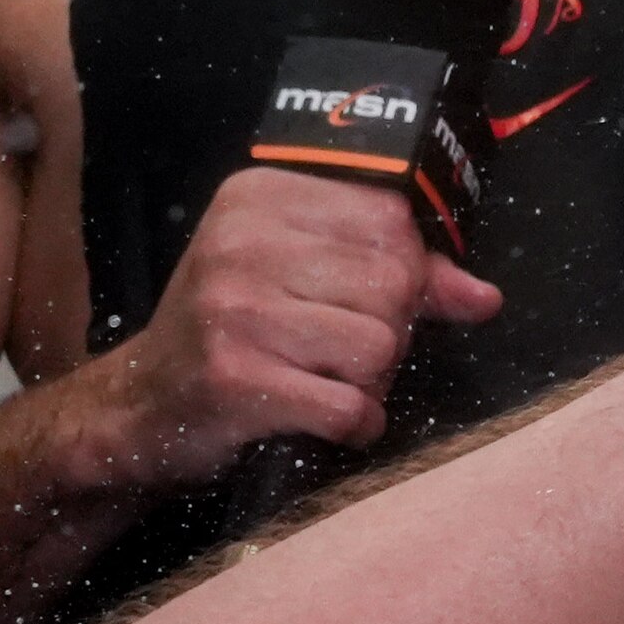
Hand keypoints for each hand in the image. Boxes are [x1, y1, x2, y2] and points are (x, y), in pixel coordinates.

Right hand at [83, 166, 500, 489]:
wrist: (140, 407)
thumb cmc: (233, 334)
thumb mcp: (302, 279)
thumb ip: (401, 276)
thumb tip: (483, 297)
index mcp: (261, 198)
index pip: (391, 221)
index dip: (405, 272)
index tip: (367, 299)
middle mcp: (242, 243)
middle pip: (394, 285)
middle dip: (387, 332)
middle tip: (335, 350)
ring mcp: (234, 310)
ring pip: (379, 348)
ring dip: (369, 383)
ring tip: (320, 380)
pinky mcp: (236, 380)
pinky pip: (349, 407)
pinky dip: (353, 425)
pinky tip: (319, 418)